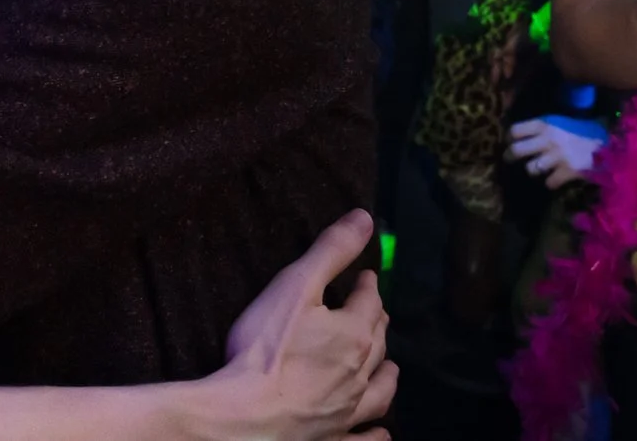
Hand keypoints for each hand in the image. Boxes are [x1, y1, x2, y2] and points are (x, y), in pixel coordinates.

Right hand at [200, 209, 395, 439]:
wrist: (245, 417)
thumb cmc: (266, 350)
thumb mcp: (295, 286)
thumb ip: (330, 251)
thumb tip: (364, 218)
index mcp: (353, 334)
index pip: (369, 301)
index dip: (367, 286)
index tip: (365, 277)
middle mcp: (359, 373)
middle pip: (377, 342)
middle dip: (377, 323)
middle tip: (375, 312)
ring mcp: (348, 410)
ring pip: (379, 390)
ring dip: (387, 375)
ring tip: (390, 368)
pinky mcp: (333, 438)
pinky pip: (364, 438)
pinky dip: (377, 434)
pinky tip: (383, 433)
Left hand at [507, 116, 606, 186]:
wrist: (610, 144)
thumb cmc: (585, 131)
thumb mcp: (562, 122)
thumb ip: (544, 127)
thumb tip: (525, 134)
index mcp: (546, 124)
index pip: (515, 130)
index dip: (509, 137)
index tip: (509, 141)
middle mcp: (548, 139)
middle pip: (516, 150)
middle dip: (510, 156)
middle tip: (509, 159)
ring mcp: (557, 156)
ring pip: (530, 168)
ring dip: (533, 170)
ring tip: (539, 169)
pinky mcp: (568, 172)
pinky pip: (549, 182)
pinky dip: (551, 182)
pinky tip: (556, 178)